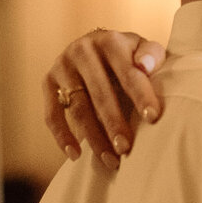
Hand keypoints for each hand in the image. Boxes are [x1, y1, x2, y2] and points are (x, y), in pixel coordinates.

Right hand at [44, 29, 165, 168]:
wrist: (98, 47)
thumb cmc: (129, 55)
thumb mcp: (143, 49)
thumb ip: (151, 55)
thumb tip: (145, 66)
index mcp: (110, 41)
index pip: (128, 72)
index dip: (141, 95)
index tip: (153, 118)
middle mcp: (82, 50)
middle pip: (99, 92)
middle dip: (113, 122)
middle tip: (126, 148)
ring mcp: (62, 66)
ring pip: (77, 107)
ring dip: (93, 136)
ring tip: (111, 160)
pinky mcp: (48, 82)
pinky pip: (52, 113)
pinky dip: (62, 135)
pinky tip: (75, 155)